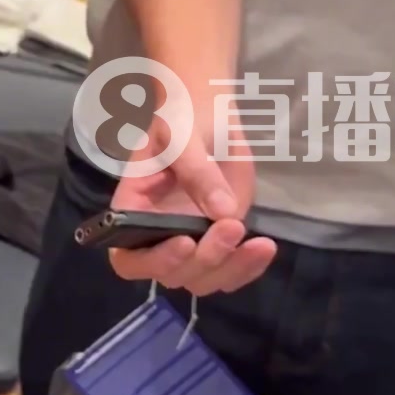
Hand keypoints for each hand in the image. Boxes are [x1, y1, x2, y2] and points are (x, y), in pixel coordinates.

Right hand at [106, 96, 276, 295]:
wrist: (206, 114)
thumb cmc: (178, 119)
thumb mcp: (180, 136)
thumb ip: (198, 172)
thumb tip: (224, 212)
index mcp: (133, 214)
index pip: (129, 260)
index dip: (154, 262)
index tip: (185, 242)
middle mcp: (158, 237)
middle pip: (174, 275)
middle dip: (205, 259)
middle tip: (232, 226)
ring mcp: (191, 241)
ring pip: (205, 280)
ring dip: (231, 269)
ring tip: (259, 244)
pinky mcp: (221, 239)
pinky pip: (231, 270)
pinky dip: (248, 267)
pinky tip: (265, 248)